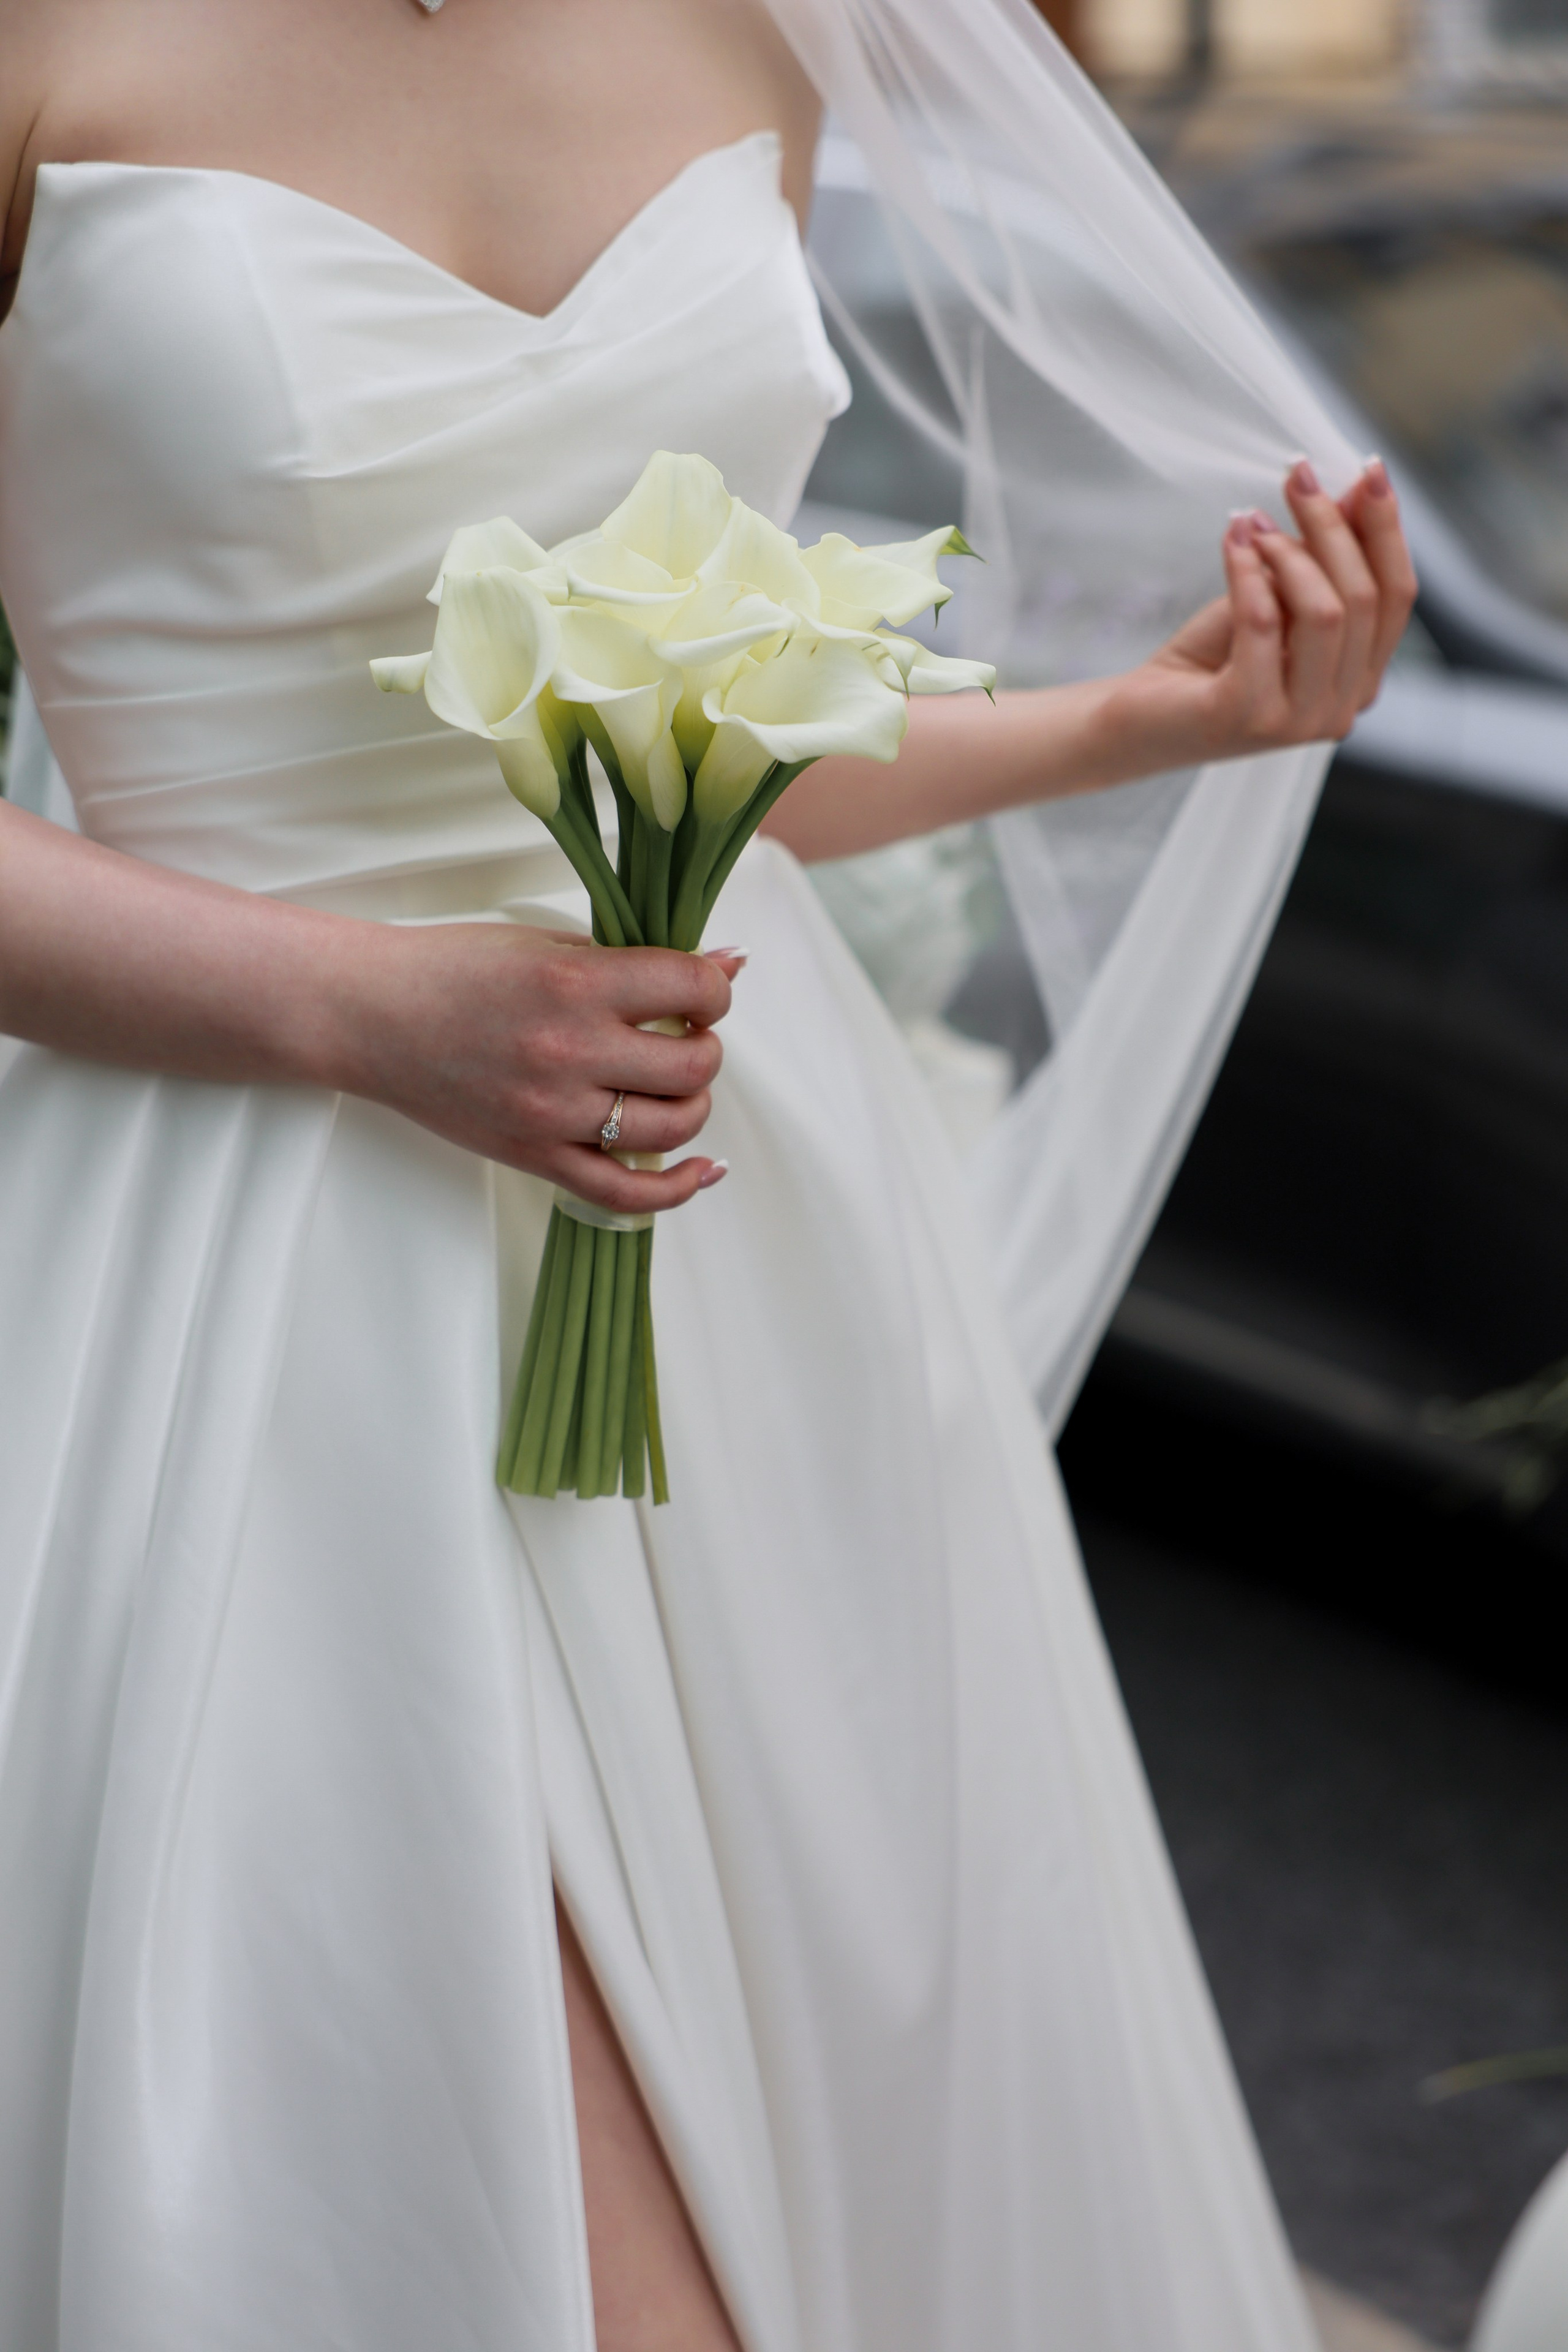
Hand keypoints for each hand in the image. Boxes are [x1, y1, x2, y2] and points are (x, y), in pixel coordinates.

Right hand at [344, 920, 741, 1214]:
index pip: (693, 990)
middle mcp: (569, 1052)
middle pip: (693, 1066)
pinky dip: (677, 1188)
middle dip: (704, 1047)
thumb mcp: (546, 941)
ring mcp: (552, 1113)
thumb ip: (635, 959)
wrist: (370, 1015)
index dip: (714, 989)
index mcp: (575, 983)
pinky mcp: (533, 1157)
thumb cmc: (453, 969)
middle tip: (681, 1035)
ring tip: (671, 1084)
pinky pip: (625, 1194)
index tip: (702, 992)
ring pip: (671, 1129)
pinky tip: (703, 1170)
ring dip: (692, 1105)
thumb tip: (729, 964)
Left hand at [1134, 457, 1417, 763]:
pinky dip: (1247, 572)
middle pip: (1363, 599)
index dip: (1387, 529)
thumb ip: (1322, 559)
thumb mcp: (1276, 599)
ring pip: (1325, 612)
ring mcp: (1297, 722)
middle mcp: (1340, 711)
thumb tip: (1362, 488)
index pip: (1397, 597)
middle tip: (1297, 476)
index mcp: (1360, 683)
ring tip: (1252, 525)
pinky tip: (1232, 540)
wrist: (1139, 719)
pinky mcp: (1247, 715)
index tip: (1369, 468)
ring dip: (1288, 551)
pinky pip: (1262, 622)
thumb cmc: (1210, 659)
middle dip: (1332, 525)